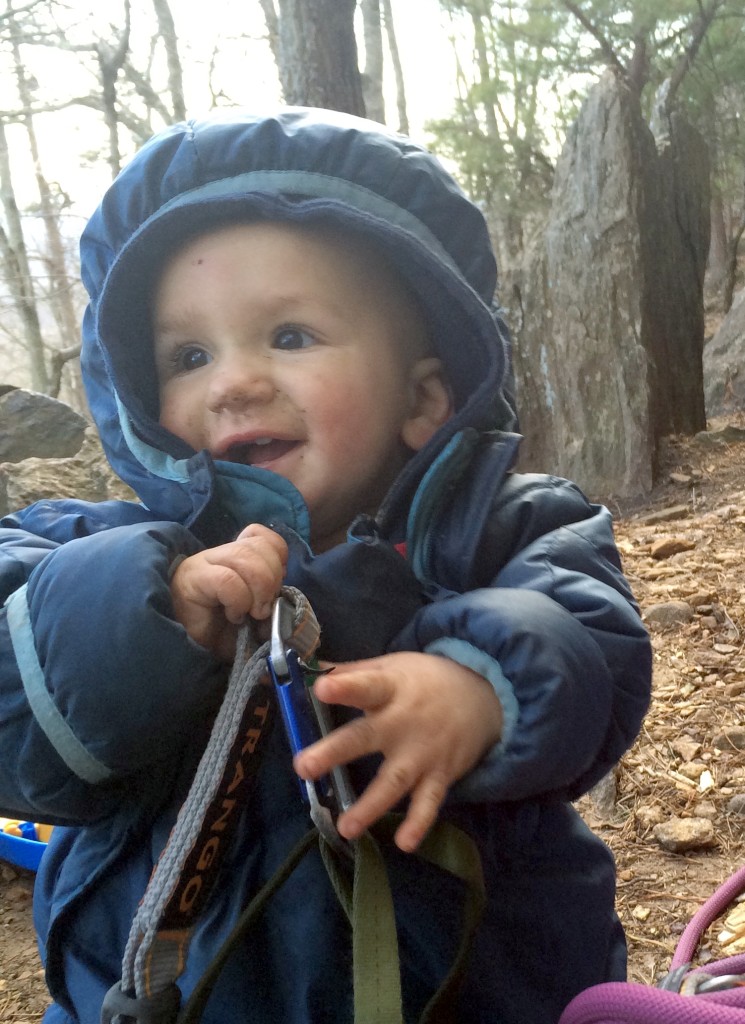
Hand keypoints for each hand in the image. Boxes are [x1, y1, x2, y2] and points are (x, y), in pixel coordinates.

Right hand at [170, 524, 287, 660]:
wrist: (181, 645)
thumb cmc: (218, 629)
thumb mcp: (252, 615)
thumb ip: (270, 606)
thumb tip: (285, 611)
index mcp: (236, 555)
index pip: (262, 535)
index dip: (277, 557)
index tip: (276, 586)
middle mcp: (221, 553)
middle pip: (260, 546)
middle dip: (273, 579)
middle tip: (263, 609)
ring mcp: (205, 563)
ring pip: (246, 557)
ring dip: (259, 591)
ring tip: (251, 613)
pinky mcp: (194, 578)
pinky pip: (227, 579)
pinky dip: (238, 600)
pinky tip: (233, 615)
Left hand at [294, 652, 502, 852]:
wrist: (485, 696)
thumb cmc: (427, 681)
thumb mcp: (393, 666)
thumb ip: (354, 672)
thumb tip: (310, 668)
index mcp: (390, 689)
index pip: (365, 685)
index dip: (345, 686)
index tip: (320, 689)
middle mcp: (404, 722)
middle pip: (367, 736)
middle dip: (335, 751)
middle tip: (303, 767)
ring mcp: (423, 752)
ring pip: (394, 780)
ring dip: (370, 806)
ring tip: (345, 828)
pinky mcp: (440, 775)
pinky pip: (429, 802)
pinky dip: (419, 823)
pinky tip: (404, 843)